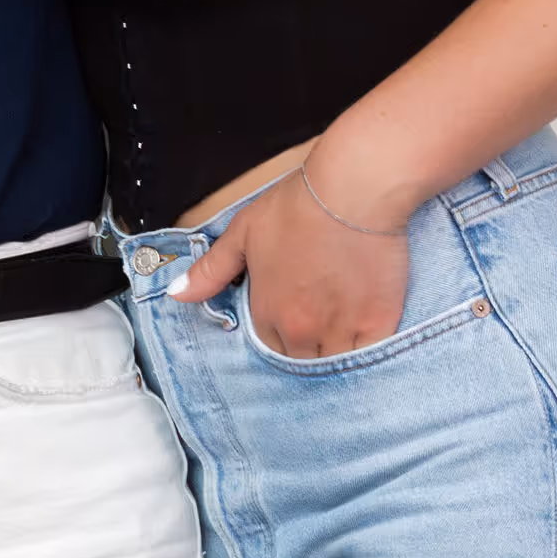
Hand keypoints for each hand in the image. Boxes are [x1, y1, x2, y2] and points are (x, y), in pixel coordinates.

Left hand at [168, 169, 409, 357]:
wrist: (352, 192)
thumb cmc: (298, 206)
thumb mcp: (242, 233)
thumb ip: (211, 270)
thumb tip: (178, 294)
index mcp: (267, 312)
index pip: (268, 347)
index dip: (278, 335)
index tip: (291, 320)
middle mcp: (301, 330)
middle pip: (301, 361)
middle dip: (306, 348)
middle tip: (319, 323)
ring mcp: (341, 330)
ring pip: (334, 365)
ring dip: (335, 354)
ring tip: (343, 328)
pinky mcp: (378, 323)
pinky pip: (370, 356)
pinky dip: (367, 353)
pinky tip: (367, 335)